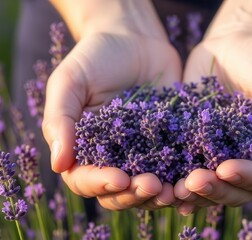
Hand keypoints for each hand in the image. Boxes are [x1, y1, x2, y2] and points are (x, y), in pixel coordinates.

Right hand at [43, 0, 180, 209]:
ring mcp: (142, 155)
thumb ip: (60, 120)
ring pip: (147, 189)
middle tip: (151, 185)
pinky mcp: (170, 146)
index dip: (100, 183)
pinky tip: (194, 180)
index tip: (119, 178)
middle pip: (118, 192)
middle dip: (133, 194)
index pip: (84, 180)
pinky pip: (176, 170)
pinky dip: (182, 180)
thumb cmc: (95, 57)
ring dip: (159, 195)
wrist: (135, 38)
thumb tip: (57, 165)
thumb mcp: (70, 81)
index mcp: (83, 150)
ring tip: (173, 190)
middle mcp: (112, 159)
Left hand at [174, 12, 251, 213]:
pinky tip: (164, 188)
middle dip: (216, 189)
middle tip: (194, 181)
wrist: (232, 43)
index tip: (226, 168)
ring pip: (211, 187)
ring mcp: (218, 155)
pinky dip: (176, 182)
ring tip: (176, 189)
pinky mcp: (192, 146)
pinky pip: (185, 169)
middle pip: (236, 190)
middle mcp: (247, 160)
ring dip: (194, 193)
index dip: (248, 177)